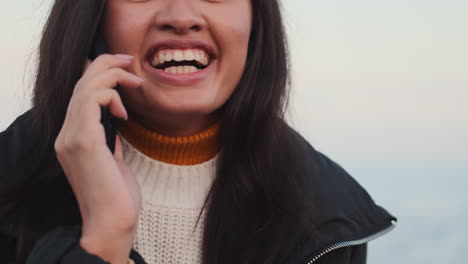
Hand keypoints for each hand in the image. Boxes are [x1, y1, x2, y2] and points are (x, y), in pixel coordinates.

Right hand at [54, 54, 142, 263]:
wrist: (112, 221)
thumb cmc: (116, 195)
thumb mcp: (113, 160)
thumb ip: (109, 139)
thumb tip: (117, 122)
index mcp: (72, 138)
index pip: (80, 95)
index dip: (99, 74)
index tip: (125, 69)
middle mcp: (66, 134)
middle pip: (81, 84)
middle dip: (107, 65)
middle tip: (131, 62)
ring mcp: (71, 137)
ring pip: (85, 87)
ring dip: (113, 76)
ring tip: (135, 83)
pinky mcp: (83, 140)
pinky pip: (92, 100)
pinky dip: (111, 95)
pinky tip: (124, 111)